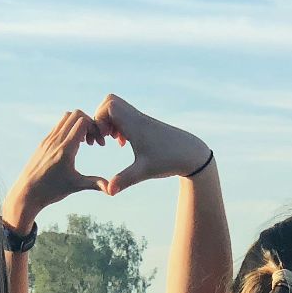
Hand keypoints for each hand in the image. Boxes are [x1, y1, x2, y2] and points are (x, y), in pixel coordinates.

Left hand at [5, 111, 103, 229]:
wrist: (26, 193)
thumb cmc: (51, 191)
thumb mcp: (75, 186)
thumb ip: (95, 183)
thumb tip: (112, 190)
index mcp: (65, 149)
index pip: (82, 122)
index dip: (95, 128)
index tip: (98, 144)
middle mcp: (56, 140)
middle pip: (75, 114)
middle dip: (89, 123)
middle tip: (93, 141)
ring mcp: (48, 139)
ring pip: (66, 117)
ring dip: (78, 124)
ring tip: (84, 142)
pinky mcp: (43, 142)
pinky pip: (58, 126)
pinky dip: (69, 129)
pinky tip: (73, 145)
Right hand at [91, 95, 210, 195]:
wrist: (192, 154)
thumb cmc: (169, 161)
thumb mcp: (144, 172)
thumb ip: (124, 180)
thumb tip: (108, 191)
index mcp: (135, 125)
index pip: (109, 106)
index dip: (99, 120)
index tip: (103, 139)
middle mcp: (137, 118)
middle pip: (110, 101)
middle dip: (100, 118)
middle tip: (104, 137)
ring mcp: (142, 120)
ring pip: (118, 107)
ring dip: (109, 122)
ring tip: (113, 140)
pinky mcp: (146, 124)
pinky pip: (126, 115)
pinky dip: (119, 125)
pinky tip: (124, 142)